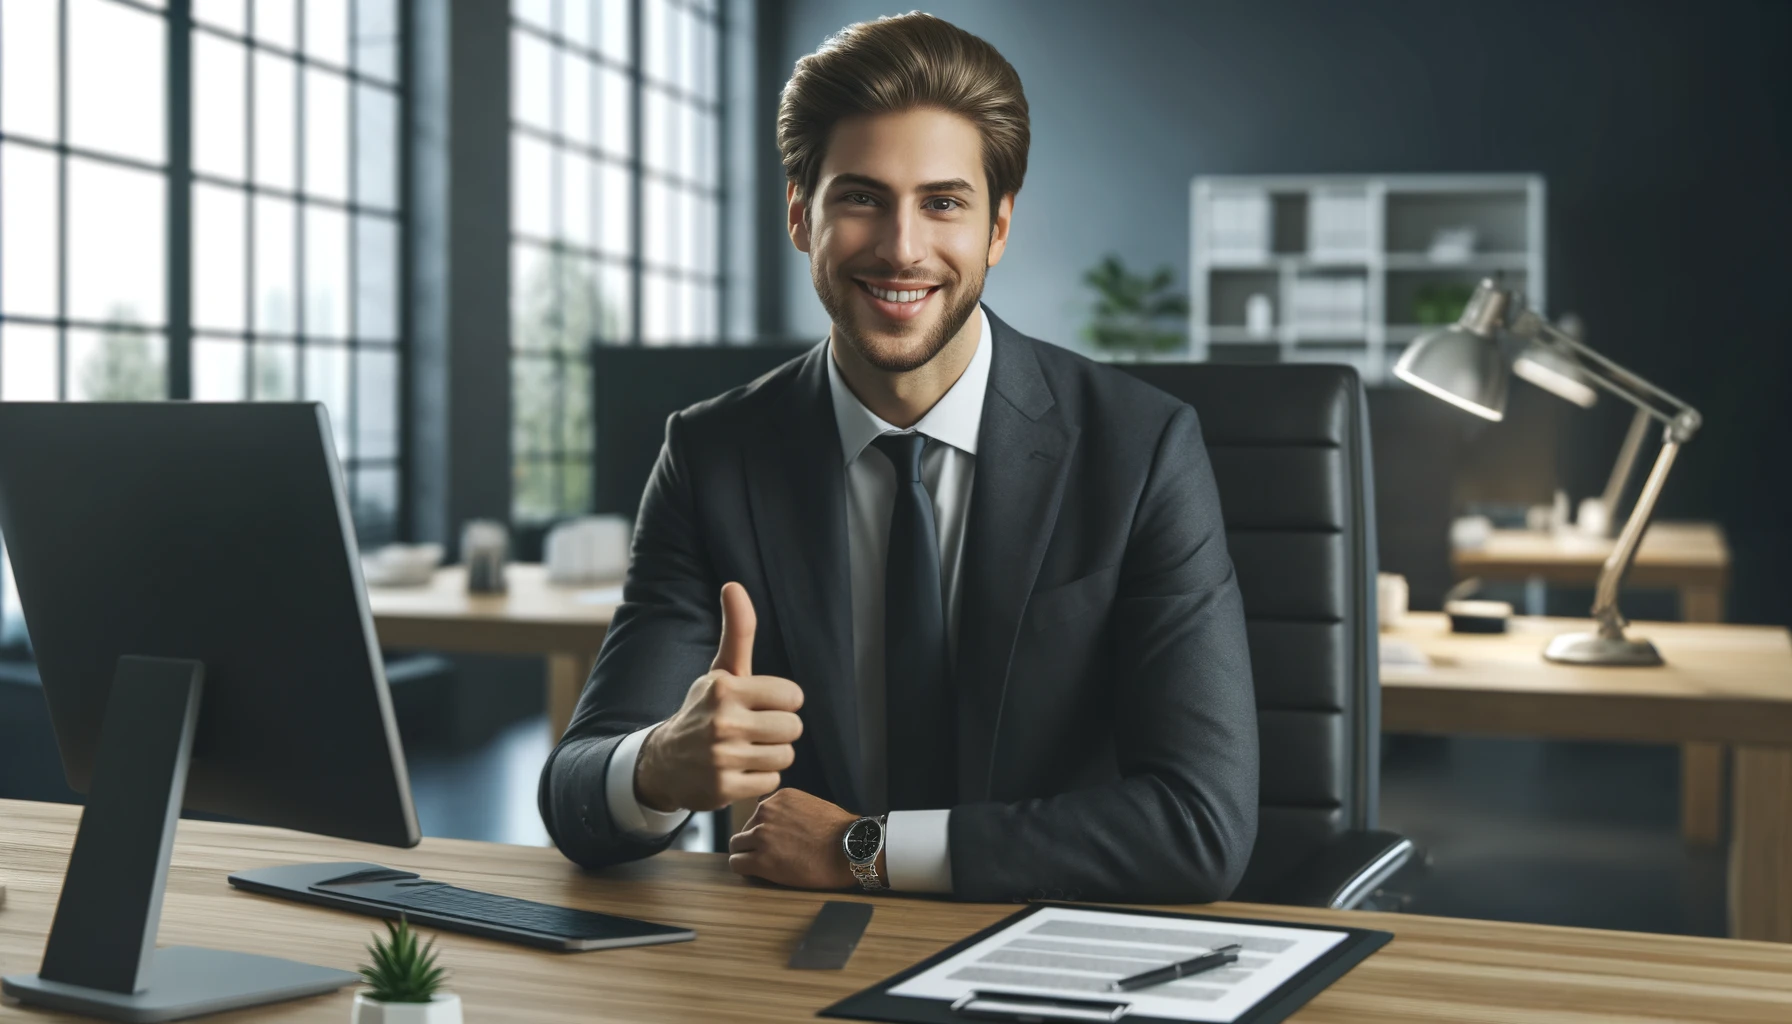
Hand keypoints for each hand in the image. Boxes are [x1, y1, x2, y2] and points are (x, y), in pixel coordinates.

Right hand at [633, 582, 804, 812]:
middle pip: (792, 728)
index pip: (793, 697)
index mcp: (726, 689)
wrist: (664, 761)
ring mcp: (722, 758)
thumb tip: (734, 585)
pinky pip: (771, 782)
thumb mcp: (720, 671)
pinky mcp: (723, 789)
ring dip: (771, 755)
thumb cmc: (704, 710)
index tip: (761, 705)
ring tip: (747, 750)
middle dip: (779, 731)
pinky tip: (739, 770)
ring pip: (785, 756)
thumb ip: (738, 630)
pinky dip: (760, 778)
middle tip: (754, 730)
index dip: (782, 702)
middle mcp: (723, 722)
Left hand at [728, 788, 872, 889]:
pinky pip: (737, 864)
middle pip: (745, 830)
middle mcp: (765, 812)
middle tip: (769, 856)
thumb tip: (781, 824)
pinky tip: (759, 874)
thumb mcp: (811, 806)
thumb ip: (789, 811)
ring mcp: (761, 836)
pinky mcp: (761, 860)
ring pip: (737, 846)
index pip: (758, 815)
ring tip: (765, 866)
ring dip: (747, 856)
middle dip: (753, 843)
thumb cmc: (839, 832)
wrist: (851, 850)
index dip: (764, 830)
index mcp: (778, 798)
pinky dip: (745, 870)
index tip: (773, 842)